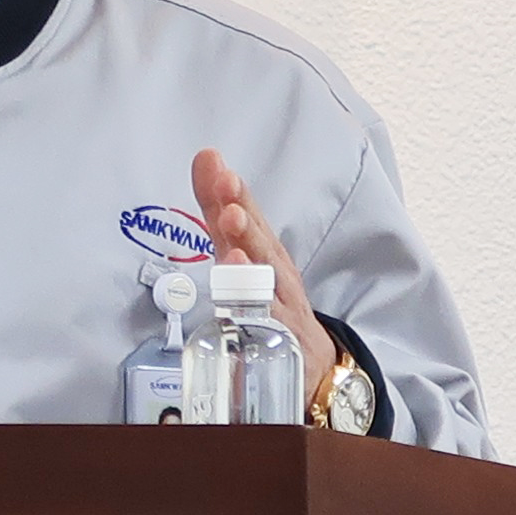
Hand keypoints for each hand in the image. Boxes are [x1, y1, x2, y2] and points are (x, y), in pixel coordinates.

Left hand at [189, 147, 319, 355]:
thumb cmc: (270, 296)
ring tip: (233, 226)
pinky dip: (259, 306)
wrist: (311, 356)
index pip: (247, 215)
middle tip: (226, 188)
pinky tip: (243, 294)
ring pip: (266, 275)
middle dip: (242, 214)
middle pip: (259, 241)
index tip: (215, 165)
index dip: (232, 192)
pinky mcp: (284, 336)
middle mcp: (274, 270)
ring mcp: (281, 302)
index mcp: (262, 249)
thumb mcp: (241, 249)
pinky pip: (271, 320)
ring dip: (249, 249)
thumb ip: (216, 208)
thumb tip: (204, 158)